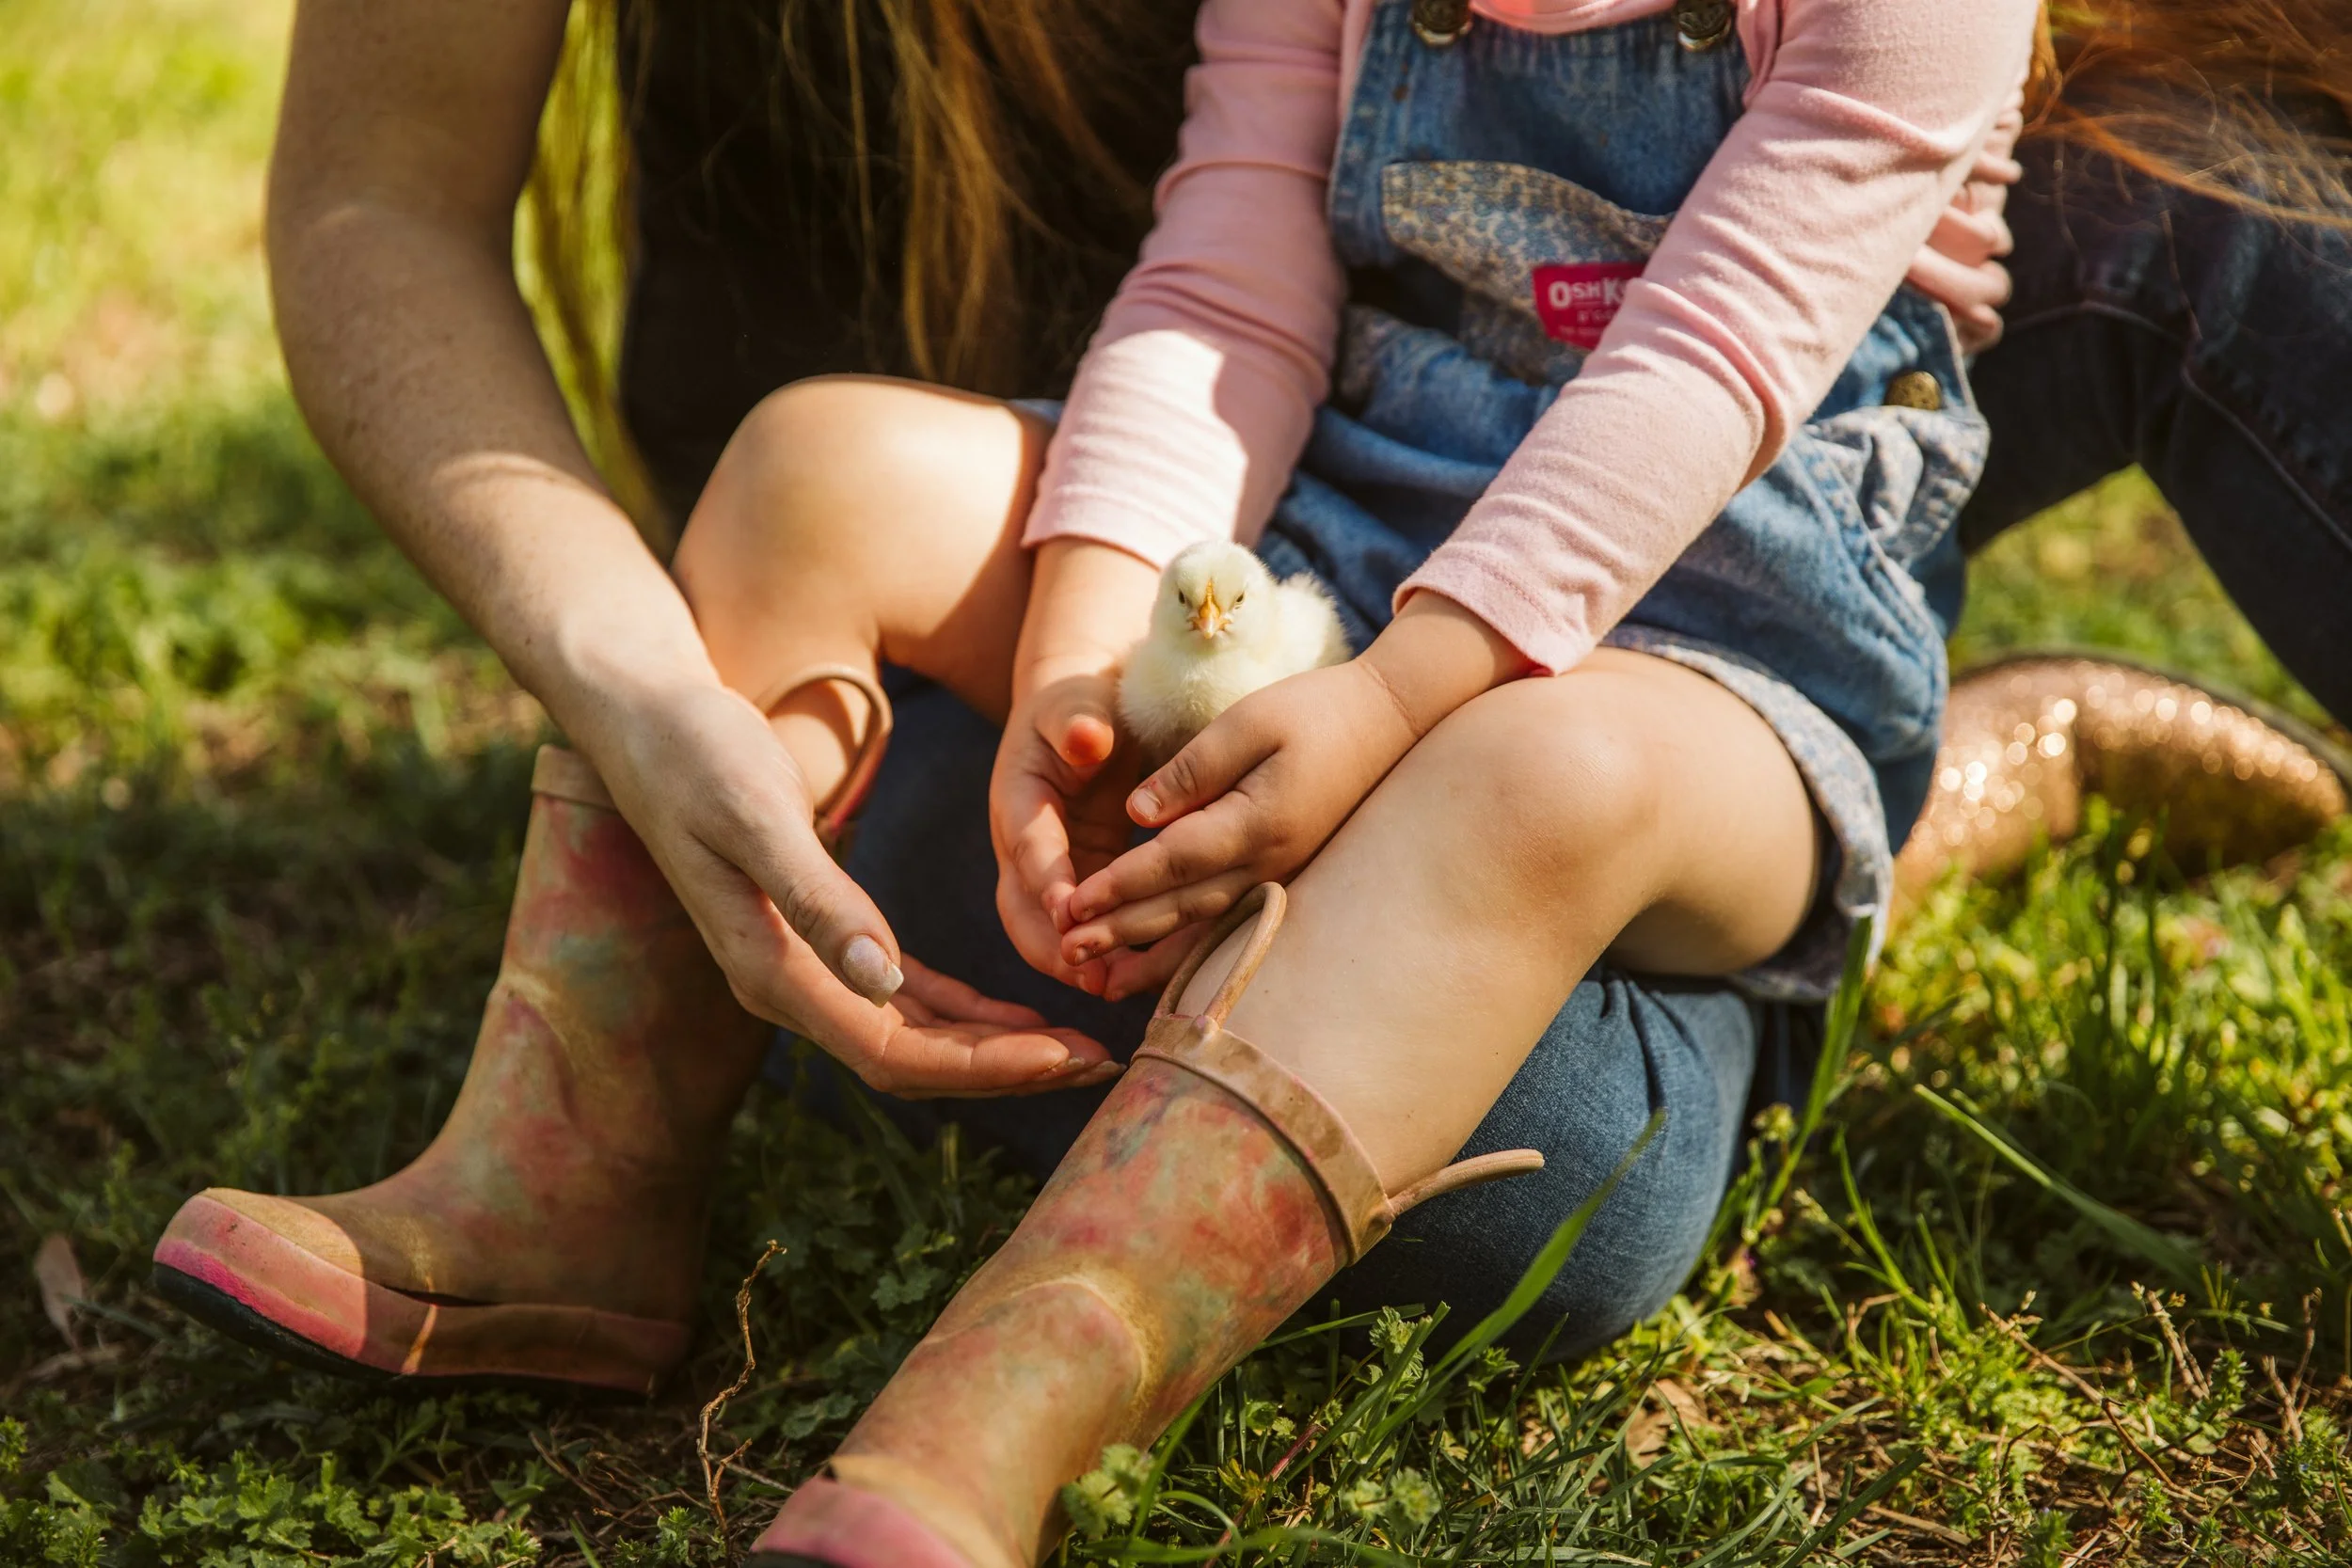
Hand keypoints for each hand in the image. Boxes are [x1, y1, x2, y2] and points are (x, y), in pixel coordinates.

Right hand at [582, 678, 1116, 1096]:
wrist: (641, 715)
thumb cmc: (697, 751)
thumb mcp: (758, 815)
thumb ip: (818, 900)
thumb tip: (883, 982)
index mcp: (774, 971)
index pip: (893, 1051)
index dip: (982, 1065)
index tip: (1063, 1057)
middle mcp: (787, 987)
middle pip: (912, 1061)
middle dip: (1008, 1068)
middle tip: (1102, 1064)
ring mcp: (799, 967)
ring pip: (912, 1036)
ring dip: (993, 1049)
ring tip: (1078, 1047)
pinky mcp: (815, 936)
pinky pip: (902, 998)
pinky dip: (962, 1012)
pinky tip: (1016, 1014)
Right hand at [988, 666, 1144, 995]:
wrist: (1085, 716)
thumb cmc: (1082, 704)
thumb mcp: (1077, 702)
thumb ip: (1077, 720)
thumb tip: (1086, 737)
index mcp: (1017, 799)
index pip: (1028, 846)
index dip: (1046, 880)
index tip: (1070, 912)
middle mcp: (1023, 845)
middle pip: (1021, 907)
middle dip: (1049, 943)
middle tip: (1088, 972)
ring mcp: (1048, 870)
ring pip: (1046, 929)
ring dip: (1073, 961)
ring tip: (1113, 987)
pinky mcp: (1080, 883)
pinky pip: (1083, 927)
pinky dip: (1103, 952)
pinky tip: (1137, 976)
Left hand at [1058, 592, 1535, 999]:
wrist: (1390, 723)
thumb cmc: (1315, 711)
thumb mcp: (1247, 721)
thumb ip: (1191, 770)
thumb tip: (1136, 814)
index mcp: (1255, 822)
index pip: (1170, 862)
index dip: (1118, 887)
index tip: (1070, 906)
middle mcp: (1268, 863)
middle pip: (1181, 908)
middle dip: (1120, 933)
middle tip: (1067, 955)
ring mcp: (1280, 875)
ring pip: (1206, 929)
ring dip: (1151, 957)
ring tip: (1103, 985)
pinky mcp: (1285, 875)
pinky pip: (1231, 924)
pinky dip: (1192, 951)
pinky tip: (1163, 970)